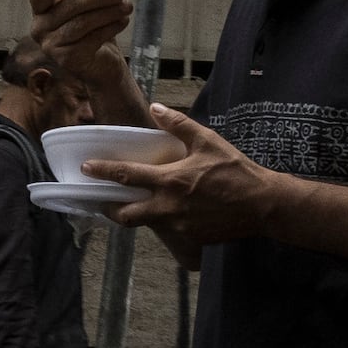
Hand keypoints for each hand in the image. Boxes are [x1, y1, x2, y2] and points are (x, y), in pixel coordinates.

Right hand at [23, 0, 137, 108]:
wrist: (100, 63)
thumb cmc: (92, 29)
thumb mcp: (88, 3)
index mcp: (41, 10)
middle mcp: (40, 28)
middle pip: (68, 6)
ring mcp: (51, 46)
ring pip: (82, 22)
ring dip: (108, 12)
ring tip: (125, 8)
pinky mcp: (67, 59)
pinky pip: (91, 38)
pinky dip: (111, 27)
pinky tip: (122, 22)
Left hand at [100, 105, 281, 245]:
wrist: (261, 204)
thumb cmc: (236, 170)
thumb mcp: (208, 140)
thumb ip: (178, 124)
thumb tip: (156, 109)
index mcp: (170, 180)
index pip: (126, 175)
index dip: (102, 171)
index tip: (86, 167)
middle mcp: (169, 206)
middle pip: (125, 215)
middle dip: (109, 209)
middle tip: (101, 201)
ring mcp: (178, 226)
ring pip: (144, 225)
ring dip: (133, 216)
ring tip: (130, 207)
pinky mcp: (190, 239)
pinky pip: (167, 232)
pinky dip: (161, 223)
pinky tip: (165, 214)